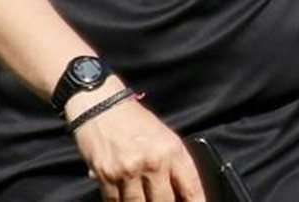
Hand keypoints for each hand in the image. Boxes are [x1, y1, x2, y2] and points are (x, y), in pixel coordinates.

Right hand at [68, 84, 204, 201]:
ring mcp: (129, 171)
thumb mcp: (164, 135)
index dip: (196, 201)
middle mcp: (154, 162)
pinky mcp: (106, 177)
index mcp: (172, 150)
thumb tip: (180, 191)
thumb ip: (173, 162)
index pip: (190, 185)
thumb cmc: (134, 120)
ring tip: (144, 200)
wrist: (101, 106)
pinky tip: (124, 200)